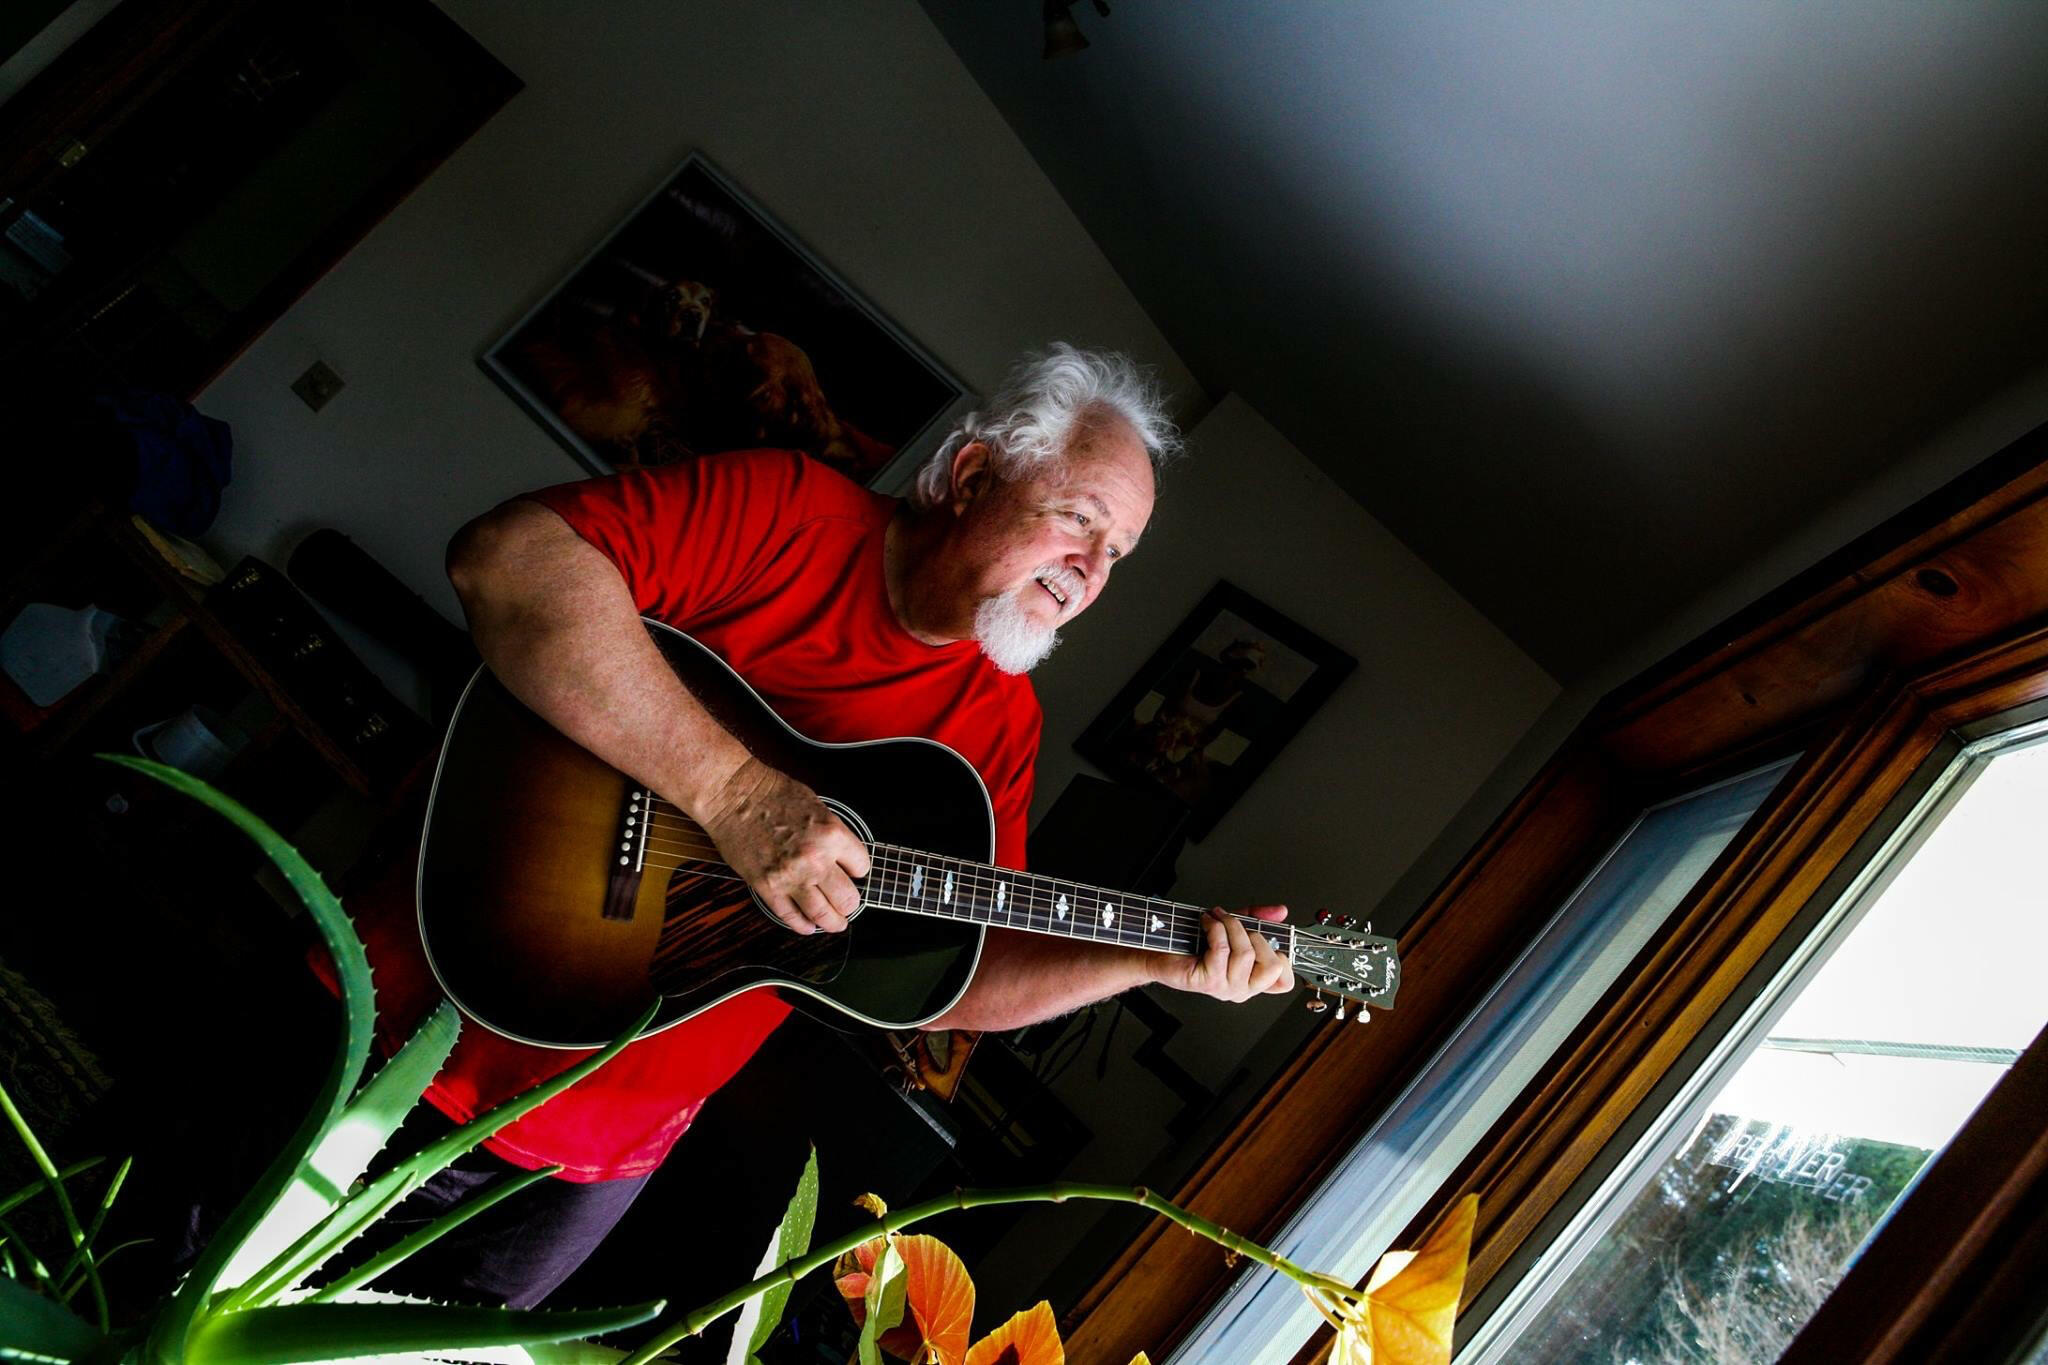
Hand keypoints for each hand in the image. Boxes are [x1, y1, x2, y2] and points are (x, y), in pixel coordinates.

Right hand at [694, 756, 869, 933]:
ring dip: (832, 922)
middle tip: (848, 904)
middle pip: (848, 898)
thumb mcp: (817, 806)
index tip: (854, 872)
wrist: (733, 795)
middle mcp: (815, 860)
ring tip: (835, 923)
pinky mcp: (766, 887)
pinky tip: (808, 926)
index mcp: (832, 835)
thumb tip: (843, 855)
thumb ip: (832, 834)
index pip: (862, 866)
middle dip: (850, 903)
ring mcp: (790, 877)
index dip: (858, 870)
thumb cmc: (771, 792)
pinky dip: (802, 925)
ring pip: (822, 915)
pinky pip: (790, 916)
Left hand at [1154, 905, 1293, 1002]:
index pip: (1284, 982)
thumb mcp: (1233, 926)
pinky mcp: (1209, 981)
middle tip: (1237, 926)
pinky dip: (1215, 927)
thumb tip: (1281, 911)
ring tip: (1218, 918)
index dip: (1282, 958)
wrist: (1161, 951)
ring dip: (1232, 926)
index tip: (1264, 938)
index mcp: (1253, 980)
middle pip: (1272, 966)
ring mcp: (1227, 988)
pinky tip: (1207, 922)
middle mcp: (1242, 989)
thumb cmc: (1195, 942)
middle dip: (1256, 936)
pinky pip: (1222, 949)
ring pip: (1247, 954)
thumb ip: (1259, 918)